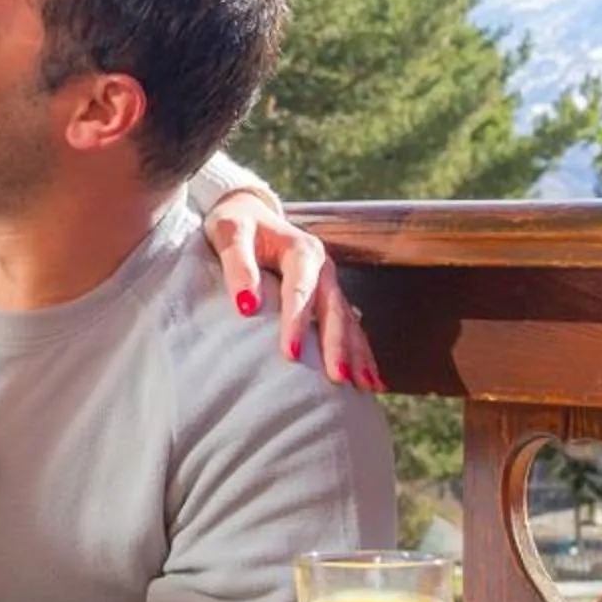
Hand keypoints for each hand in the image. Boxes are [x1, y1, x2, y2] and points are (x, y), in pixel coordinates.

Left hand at [204, 189, 382, 389]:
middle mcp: (323, 267)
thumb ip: (238, 265)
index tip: (292, 355)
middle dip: (338, 345)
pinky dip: (362, 353)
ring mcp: (330, 283)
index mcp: (301, 250)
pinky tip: (371, 381)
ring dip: (358, 354)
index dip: (297, 323)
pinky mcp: (329, 297)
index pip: (301, 291)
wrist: (250, 214)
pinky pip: (351, 327)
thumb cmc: (236, 226)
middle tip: (338, 378)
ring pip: (349, 321)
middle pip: (334, 310)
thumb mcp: (231, 233)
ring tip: (365, 387)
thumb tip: (247, 305)